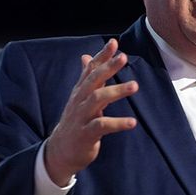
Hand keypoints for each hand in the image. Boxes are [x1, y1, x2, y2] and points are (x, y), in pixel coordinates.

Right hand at [44, 39, 137, 182]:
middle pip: (93, 80)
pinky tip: (132, 122)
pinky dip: (117, 123)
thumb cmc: (75, 122)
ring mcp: (82, 116)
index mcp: (80, 91)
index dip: (102, 55)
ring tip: (135, 85)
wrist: (60, 152)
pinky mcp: (86, 134)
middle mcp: (80, 100)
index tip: (114, 42)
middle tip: (124, 57)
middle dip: (108, 67)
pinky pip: (102, 125)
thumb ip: (87, 78)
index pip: (90, 69)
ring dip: (117, 91)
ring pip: (97, 99)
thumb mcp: (79, 98)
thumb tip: (86, 56)